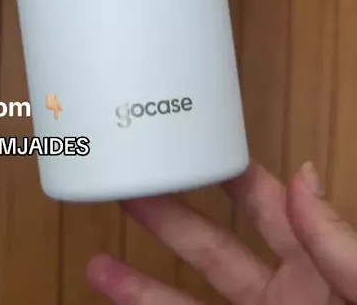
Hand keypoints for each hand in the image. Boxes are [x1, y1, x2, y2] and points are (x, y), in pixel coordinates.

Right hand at [88, 161, 356, 303]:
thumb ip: (335, 241)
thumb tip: (304, 175)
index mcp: (316, 269)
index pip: (264, 206)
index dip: (225, 174)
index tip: (188, 142)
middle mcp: (282, 299)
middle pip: (212, 249)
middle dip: (166, 219)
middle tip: (128, 188)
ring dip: (141, 287)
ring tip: (98, 265)